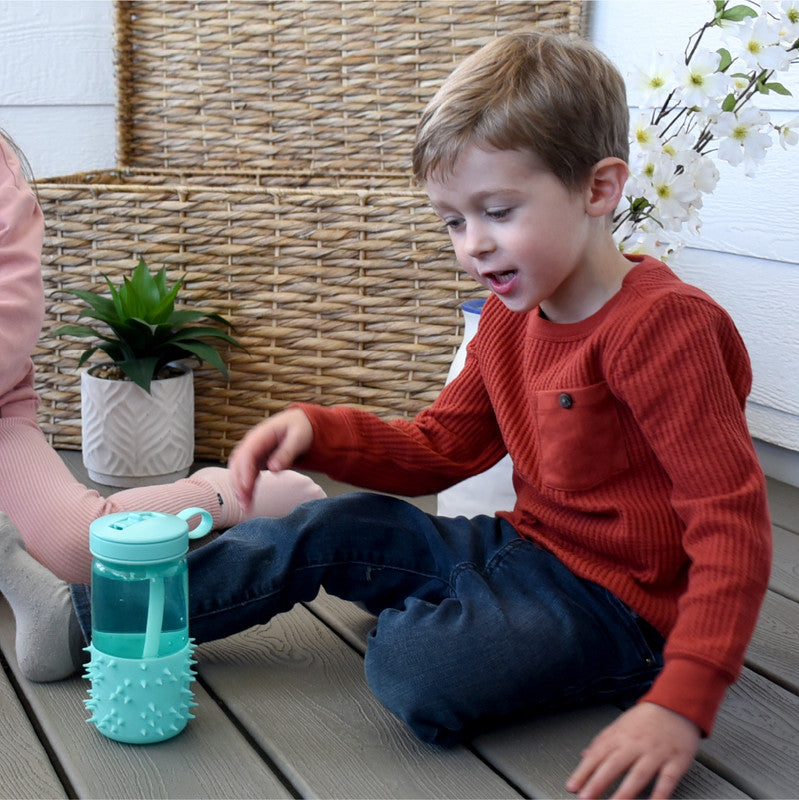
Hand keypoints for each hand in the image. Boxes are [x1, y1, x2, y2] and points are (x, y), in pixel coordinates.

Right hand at [228, 408, 313, 508]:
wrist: (300, 422)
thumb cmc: (300, 428)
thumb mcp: (298, 437)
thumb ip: (286, 452)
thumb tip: (274, 468)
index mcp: (261, 434)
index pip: (247, 453)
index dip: (245, 471)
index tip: (247, 487)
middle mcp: (252, 443)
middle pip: (238, 463)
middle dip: (239, 483)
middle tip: (244, 502)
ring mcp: (252, 451)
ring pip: (239, 471)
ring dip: (240, 488)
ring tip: (245, 506)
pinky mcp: (255, 460)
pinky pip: (246, 474)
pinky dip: (246, 487)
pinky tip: (248, 500)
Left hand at [566, 702, 699, 798]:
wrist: (675, 705)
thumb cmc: (646, 719)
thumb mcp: (620, 725)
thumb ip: (602, 741)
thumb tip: (584, 756)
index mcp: (619, 736)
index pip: (597, 755)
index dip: (583, 772)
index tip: (573, 786)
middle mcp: (635, 744)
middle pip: (613, 765)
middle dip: (598, 782)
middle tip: (586, 797)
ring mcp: (655, 753)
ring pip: (638, 774)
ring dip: (625, 792)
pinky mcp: (675, 761)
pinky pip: (667, 780)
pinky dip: (660, 795)